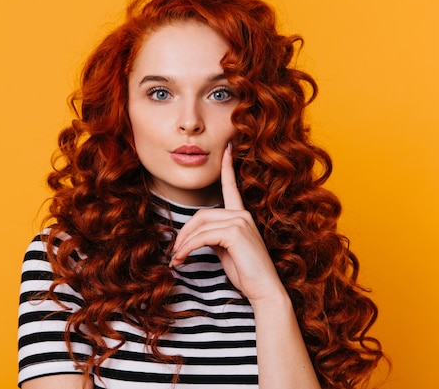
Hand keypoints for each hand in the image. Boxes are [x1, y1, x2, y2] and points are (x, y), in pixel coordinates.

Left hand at [170, 143, 285, 303]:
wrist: (264, 290)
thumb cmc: (247, 274)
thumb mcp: (227, 251)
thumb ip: (215, 237)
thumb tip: (197, 236)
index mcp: (242, 216)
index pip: (231, 187)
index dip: (228, 167)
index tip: (227, 149)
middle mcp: (242, 215)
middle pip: (201, 214)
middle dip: (184, 233)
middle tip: (175, 253)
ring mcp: (240, 221)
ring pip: (199, 225)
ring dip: (183, 243)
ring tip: (177, 259)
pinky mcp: (235, 232)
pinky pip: (202, 236)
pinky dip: (188, 248)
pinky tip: (182, 259)